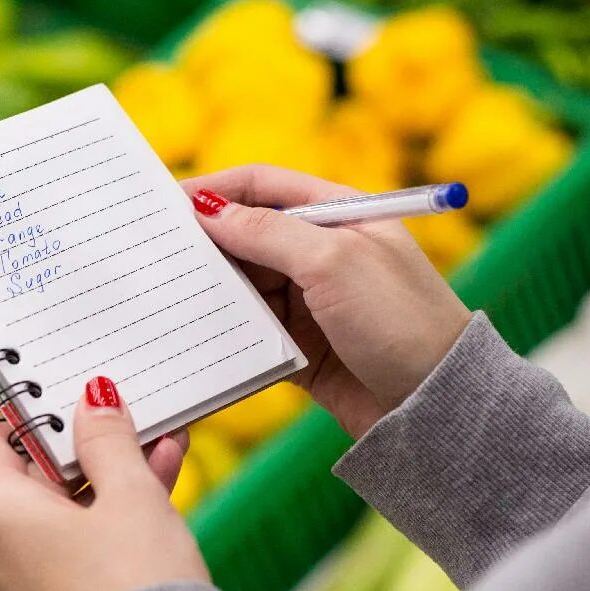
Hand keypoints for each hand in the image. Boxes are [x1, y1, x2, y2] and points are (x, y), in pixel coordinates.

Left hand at [0, 378, 207, 590]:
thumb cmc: (135, 587)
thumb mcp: (130, 495)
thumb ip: (108, 441)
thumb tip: (92, 401)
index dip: (31, 418)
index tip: (72, 401)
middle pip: (29, 483)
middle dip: (85, 452)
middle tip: (134, 423)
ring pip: (55, 520)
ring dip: (104, 487)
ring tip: (162, 454)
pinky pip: (65, 556)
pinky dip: (100, 529)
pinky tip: (155, 503)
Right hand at [183, 166, 471, 437]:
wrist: (435, 404)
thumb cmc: (401, 320)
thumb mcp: (333, 262)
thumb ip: (268, 232)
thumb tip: (208, 210)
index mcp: (336, 214)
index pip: (262, 186)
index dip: (214, 189)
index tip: (166, 204)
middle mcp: (319, 254)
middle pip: (245, 236)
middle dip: (204, 243)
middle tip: (154, 254)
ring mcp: (309, 302)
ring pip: (242, 286)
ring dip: (210, 291)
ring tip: (165, 296)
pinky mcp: (299, 348)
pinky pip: (248, 332)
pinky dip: (223, 333)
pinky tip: (192, 336)